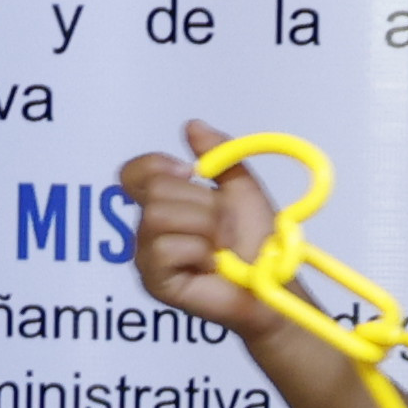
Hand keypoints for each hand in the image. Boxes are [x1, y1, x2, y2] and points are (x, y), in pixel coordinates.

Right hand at [119, 119, 284, 339]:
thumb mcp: (241, 188)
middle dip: (201, 204)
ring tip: (220, 246)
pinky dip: (198, 252)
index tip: (191, 171)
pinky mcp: (154, 282)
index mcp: (163, 205)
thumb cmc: (257, 243)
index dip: (156, 164)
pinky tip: (211, 265)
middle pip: (154, 191)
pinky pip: (165, 249)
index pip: (133, 173)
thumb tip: (192, 125)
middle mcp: (148, 230)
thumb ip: (218, 154)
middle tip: (224, 228)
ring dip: (203, 227)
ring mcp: (147, 258)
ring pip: (158, 217)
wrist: (274, 281)